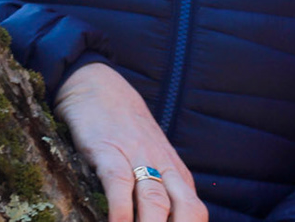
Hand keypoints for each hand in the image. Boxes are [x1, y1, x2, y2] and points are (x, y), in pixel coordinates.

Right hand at [54, 63, 207, 221]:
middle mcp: (162, 166)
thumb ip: (161, 192)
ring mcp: (137, 156)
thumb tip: (164, 218)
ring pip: (155, 200)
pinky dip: (120, 210)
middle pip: (186, 209)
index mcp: (175, 174)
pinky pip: (118, 183)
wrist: (99, 87)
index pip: (195, 212)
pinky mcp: (108, 150)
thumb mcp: (150, 161)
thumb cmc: (125, 131)